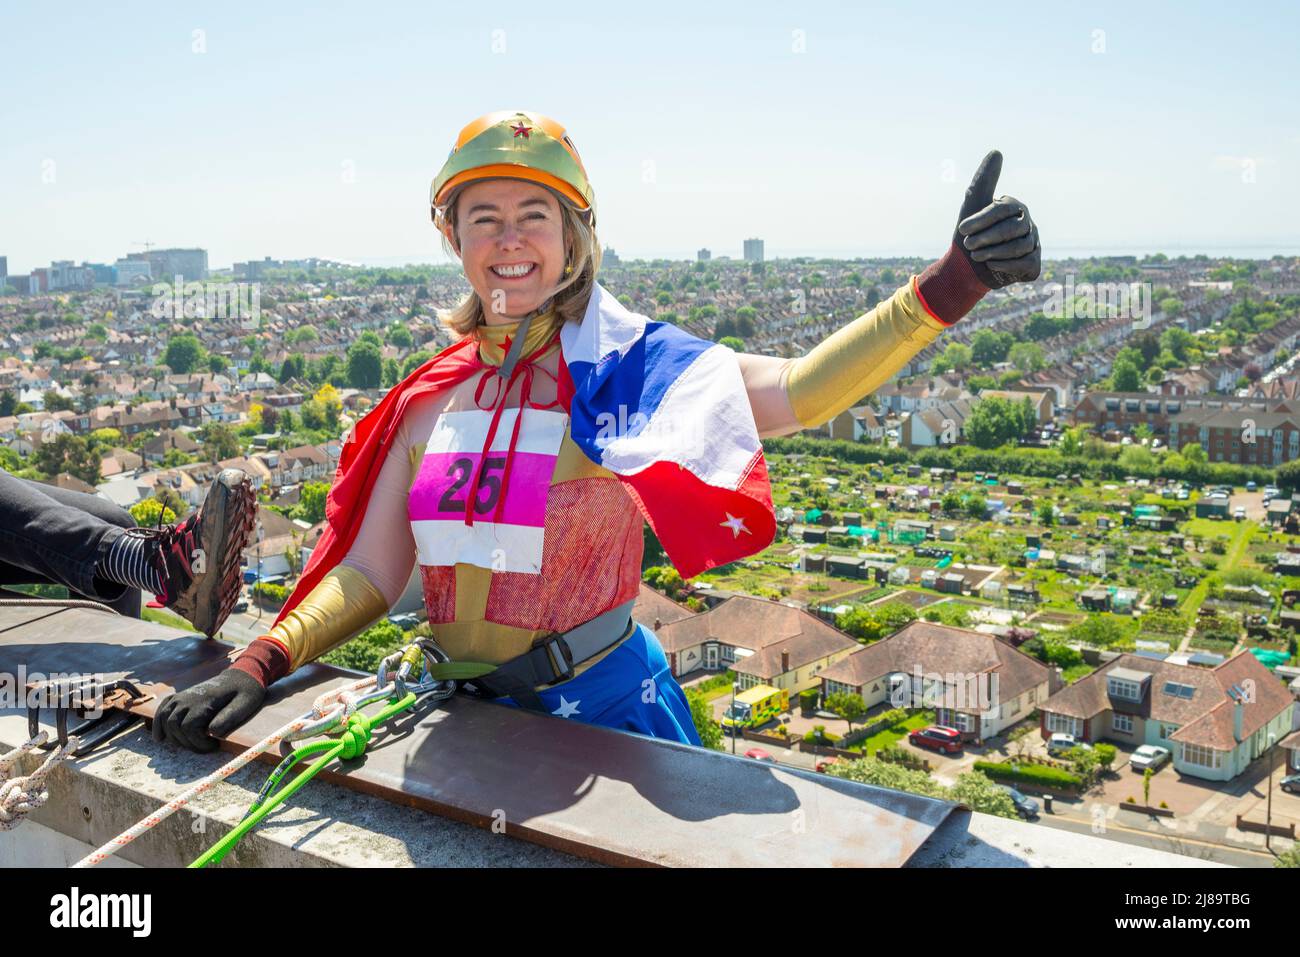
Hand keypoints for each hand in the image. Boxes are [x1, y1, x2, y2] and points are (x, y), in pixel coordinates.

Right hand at [152, 668, 265, 752]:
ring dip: (173, 737)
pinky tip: (159, 738)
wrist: (240, 677)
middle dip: (188, 742)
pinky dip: (157, 724)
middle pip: (174, 727)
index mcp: (204, 701)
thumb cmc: (246, 692)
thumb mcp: (245, 704)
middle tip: (204, 746)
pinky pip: (162, 710)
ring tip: (189, 745)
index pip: (189, 728)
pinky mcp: (180, 697)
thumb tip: (212, 732)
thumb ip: (229, 717)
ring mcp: (182, 697)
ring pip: (165, 720)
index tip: (213, 746)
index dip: (198, 742)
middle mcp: (188, 698)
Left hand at [953, 150, 1040, 287]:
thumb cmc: (969, 235)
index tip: (961, 229)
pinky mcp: (1033, 264)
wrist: (967, 269)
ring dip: (993, 253)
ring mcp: (1032, 244)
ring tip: (976, 256)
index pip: (1001, 210)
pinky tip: (991, 265)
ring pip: (1019, 247)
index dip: (980, 220)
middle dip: (986, 238)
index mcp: (1014, 207)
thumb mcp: (972, 207)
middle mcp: (1027, 224)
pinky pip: (1025, 263)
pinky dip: (1005, 265)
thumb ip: (983, 181)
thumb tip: (997, 151)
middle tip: (968, 245)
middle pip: (1011, 229)